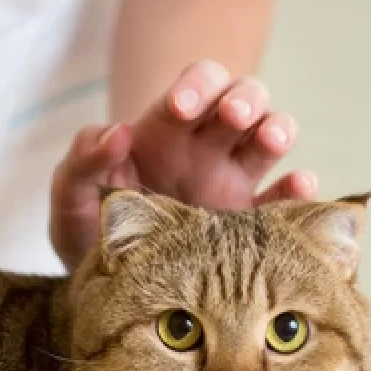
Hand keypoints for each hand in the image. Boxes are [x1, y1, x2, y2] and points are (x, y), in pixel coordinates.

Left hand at [49, 59, 318, 269]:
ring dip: (276, 130)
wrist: (107, 283)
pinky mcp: (250, 224)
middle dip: (242, 99)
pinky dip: (298, 190)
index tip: (181, 107)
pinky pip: (284, 201)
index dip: (195, 86)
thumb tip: (117, 132)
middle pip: (244, 98)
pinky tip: (299, 188)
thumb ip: (82, 162)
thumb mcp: (71, 196)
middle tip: (231, 115)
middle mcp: (207, 148)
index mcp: (167, 131)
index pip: (195, 86)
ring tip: (270, 141)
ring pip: (272, 136)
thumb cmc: (90, 228)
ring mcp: (234, 182)